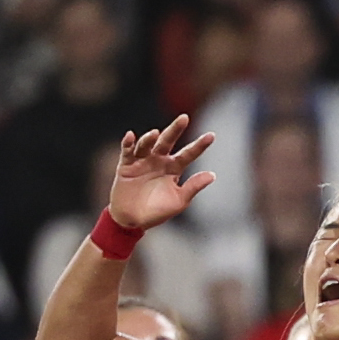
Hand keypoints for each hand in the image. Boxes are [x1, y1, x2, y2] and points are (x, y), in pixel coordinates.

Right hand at [108, 116, 217, 231]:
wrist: (133, 221)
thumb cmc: (158, 212)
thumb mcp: (179, 200)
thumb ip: (193, 187)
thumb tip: (212, 175)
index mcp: (174, 169)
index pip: (189, 154)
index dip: (200, 145)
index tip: (212, 135)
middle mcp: (159, 161)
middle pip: (168, 142)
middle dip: (175, 130)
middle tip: (184, 117)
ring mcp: (142, 162)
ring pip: (147, 145)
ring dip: (150, 139)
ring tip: (154, 134)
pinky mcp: (126, 165)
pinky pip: (127, 151)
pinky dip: (128, 143)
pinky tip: (131, 136)